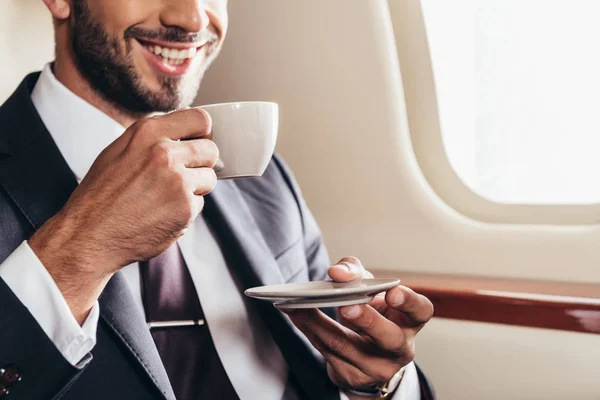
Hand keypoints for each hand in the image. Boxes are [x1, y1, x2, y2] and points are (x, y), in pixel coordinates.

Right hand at [29, 108, 217, 321]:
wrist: (89, 235)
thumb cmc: (100, 195)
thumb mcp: (119, 150)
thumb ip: (153, 138)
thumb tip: (184, 129)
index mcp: (148, 132)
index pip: (200, 119)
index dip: (203, 134)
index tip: (197, 143)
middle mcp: (165, 153)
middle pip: (211, 150)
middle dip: (201, 163)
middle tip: (182, 176)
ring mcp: (178, 181)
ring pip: (209, 178)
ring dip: (195, 188)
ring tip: (166, 197)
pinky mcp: (185, 207)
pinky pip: (199, 204)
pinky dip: (186, 211)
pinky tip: (162, 214)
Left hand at [285, 257, 432, 395]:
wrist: (368, 356)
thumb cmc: (373, 312)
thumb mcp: (370, 289)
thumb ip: (356, 273)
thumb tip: (337, 272)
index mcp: (409, 322)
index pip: (420, 312)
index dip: (409, 302)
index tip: (392, 292)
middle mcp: (399, 348)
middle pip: (388, 337)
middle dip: (367, 320)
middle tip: (347, 306)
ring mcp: (375, 366)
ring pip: (346, 344)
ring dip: (319, 322)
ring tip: (299, 304)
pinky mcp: (350, 374)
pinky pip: (325, 350)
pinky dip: (307, 328)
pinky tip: (293, 312)